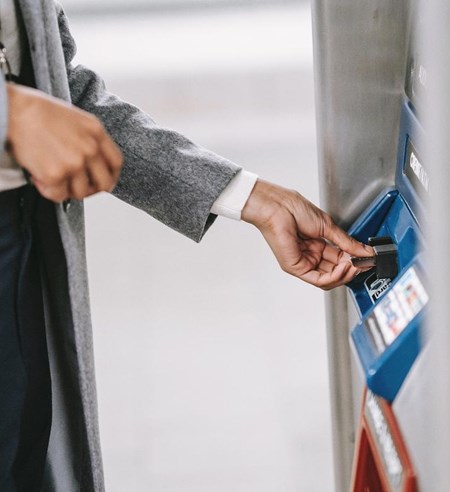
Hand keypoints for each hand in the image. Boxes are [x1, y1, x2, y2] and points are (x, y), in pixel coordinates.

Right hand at [6, 84, 122, 201]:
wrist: (14, 110)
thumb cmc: (38, 112)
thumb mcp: (76, 120)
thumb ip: (89, 140)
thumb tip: (91, 164)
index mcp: (96, 132)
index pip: (116, 163)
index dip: (111, 176)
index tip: (100, 181)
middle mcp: (90, 149)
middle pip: (104, 184)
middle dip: (92, 190)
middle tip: (78, 188)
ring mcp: (75, 163)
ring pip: (81, 193)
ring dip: (66, 190)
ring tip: (51, 177)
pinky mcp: (56, 174)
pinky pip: (59, 196)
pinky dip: (48, 191)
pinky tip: (38, 177)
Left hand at [242, 180, 373, 289]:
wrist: (278, 207)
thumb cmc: (293, 209)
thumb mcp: (328, 226)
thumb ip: (347, 242)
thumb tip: (365, 251)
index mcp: (317, 244)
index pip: (339, 259)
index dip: (354, 260)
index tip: (368, 259)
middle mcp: (310, 255)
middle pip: (335, 272)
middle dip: (351, 269)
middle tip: (364, 264)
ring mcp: (303, 262)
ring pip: (328, 279)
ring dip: (345, 274)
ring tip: (355, 265)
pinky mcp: (296, 268)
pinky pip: (318, 279)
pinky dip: (334, 276)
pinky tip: (344, 268)